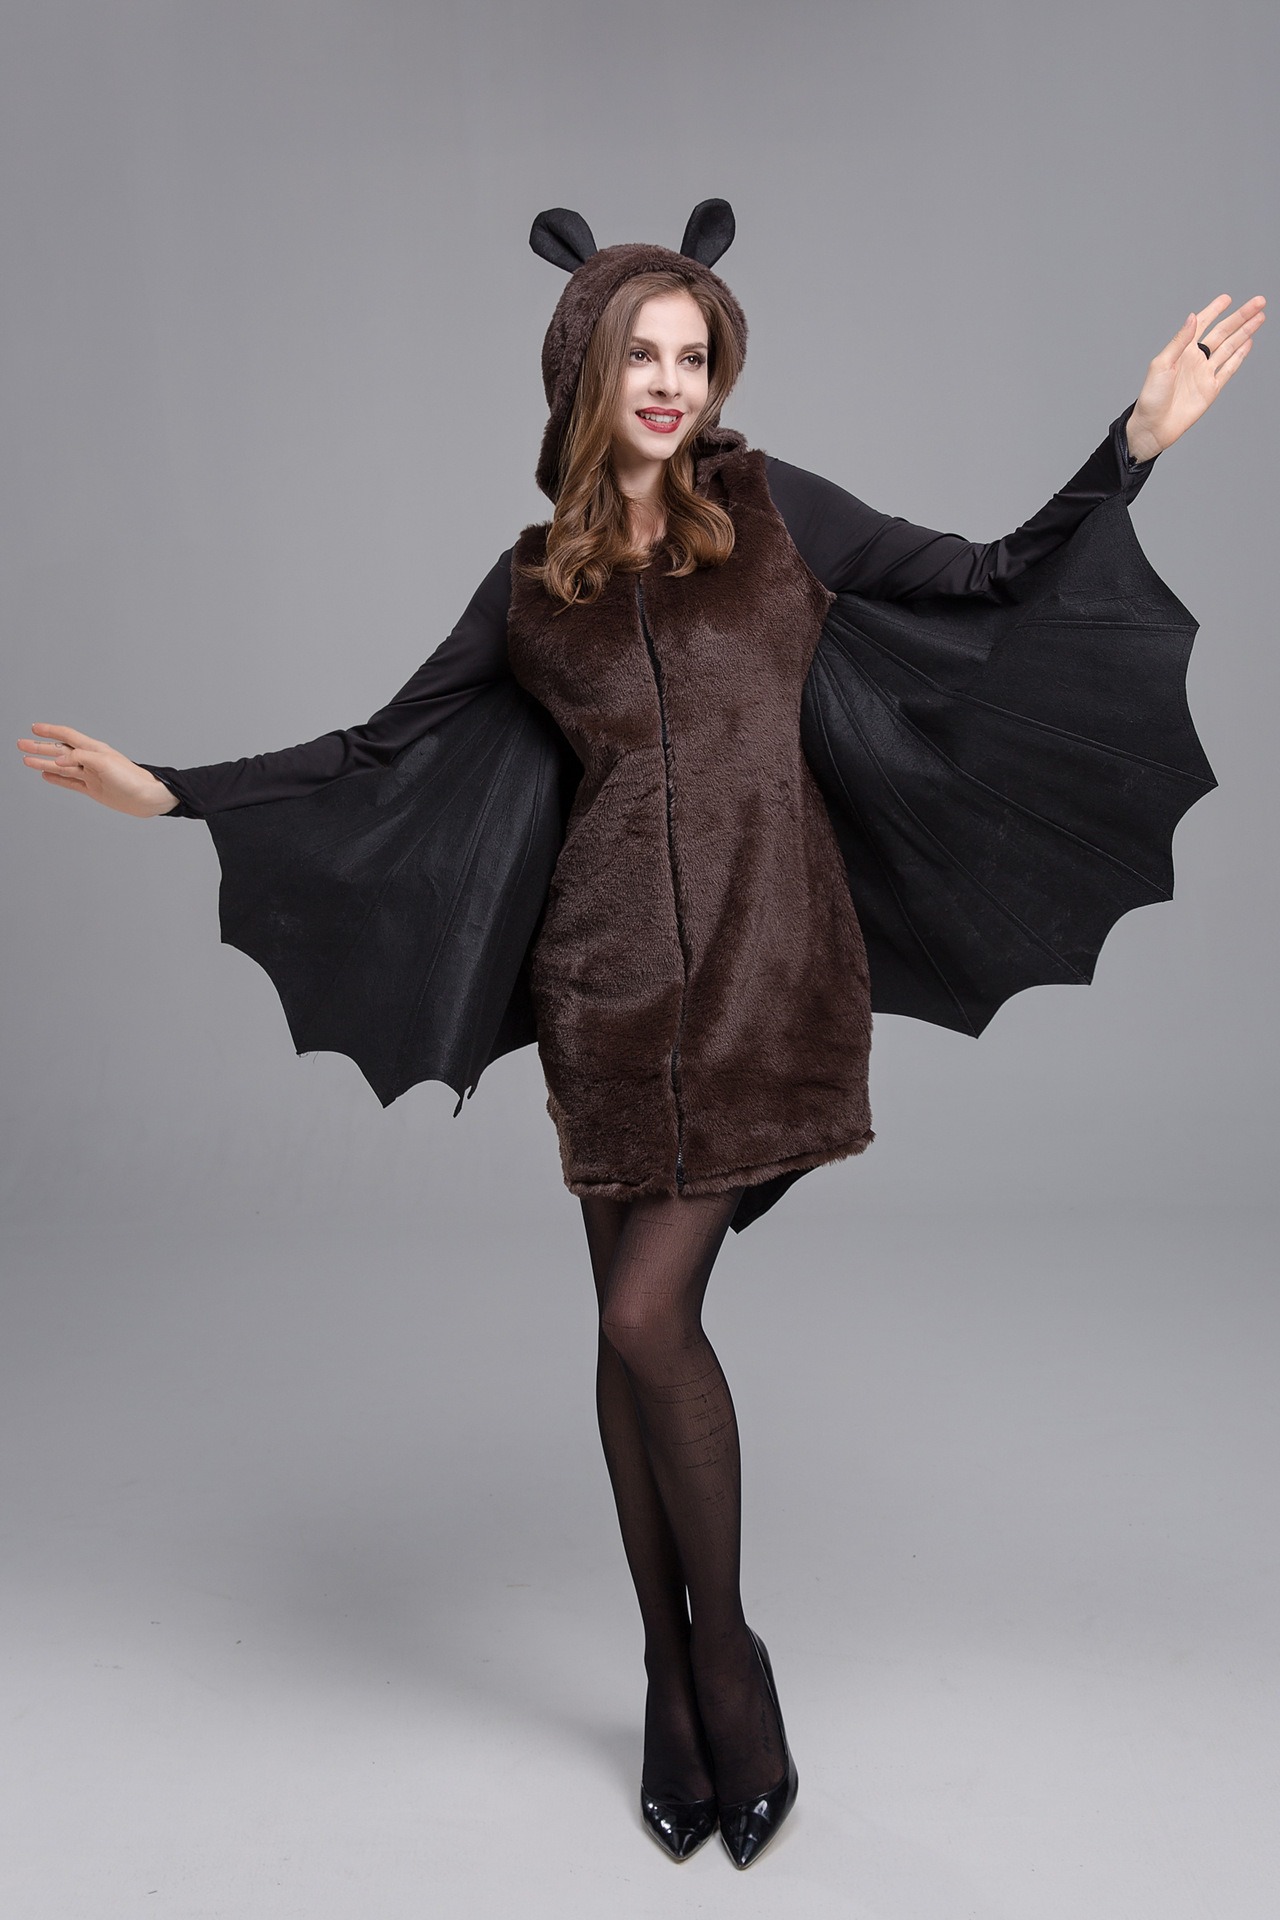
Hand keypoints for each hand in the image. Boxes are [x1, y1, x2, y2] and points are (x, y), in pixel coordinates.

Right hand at [16, 722, 178, 815]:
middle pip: (59, 750)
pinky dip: (56, 778)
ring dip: (43, 763)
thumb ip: (79, 758)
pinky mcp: (93, 789)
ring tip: (26, 760)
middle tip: (20, 744)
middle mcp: (90, 760)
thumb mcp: (104, 763)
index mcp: (94, 749)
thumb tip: (58, 760)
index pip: (67, 736)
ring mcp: (90, 775)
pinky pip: (69, 782)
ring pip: (61, 767)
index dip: (50, 731)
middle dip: (39, 747)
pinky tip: (45, 775)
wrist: (148, 798)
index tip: (34, 728)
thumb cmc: (131, 778)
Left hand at [1126, 294, 1265, 462]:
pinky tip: (1249, 342)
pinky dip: (1240, 355)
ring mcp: (1205, 373)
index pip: (1202, 324)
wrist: (1154, 427)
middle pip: (1223, 332)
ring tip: (1260, 317)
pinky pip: (1229, 368)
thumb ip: (1179, 341)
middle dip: (1241, 316)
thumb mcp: (1161, 364)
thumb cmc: (1151, 397)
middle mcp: (1196, 359)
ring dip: (1245, 332)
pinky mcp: (1212, 389)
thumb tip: (1192, 317)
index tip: (1227, 298)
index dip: (1215, 310)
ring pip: (1230, 347)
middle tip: (1258, 302)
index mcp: (1182, 350)